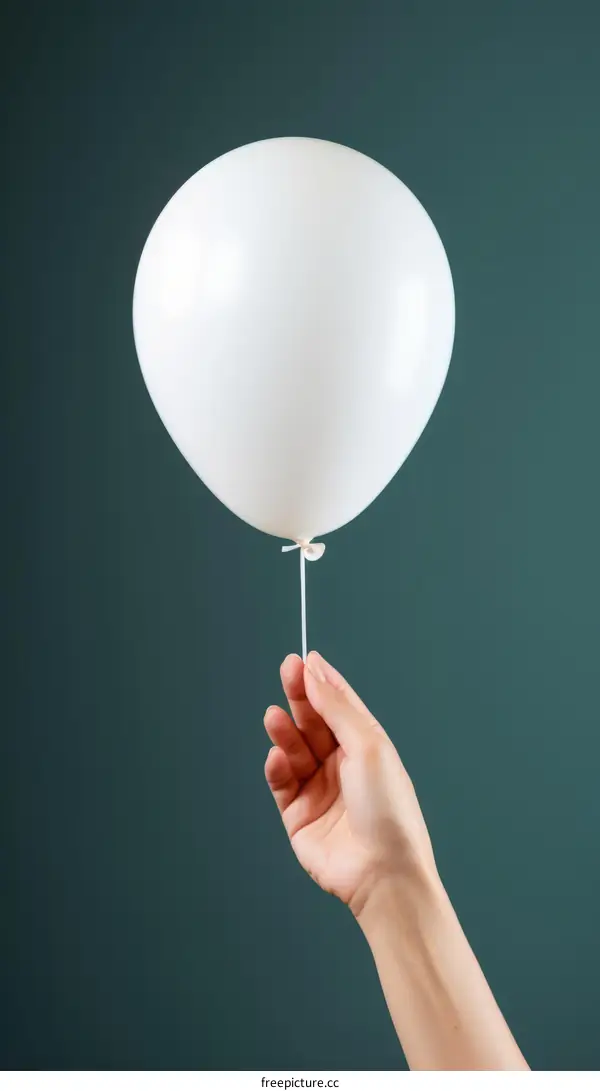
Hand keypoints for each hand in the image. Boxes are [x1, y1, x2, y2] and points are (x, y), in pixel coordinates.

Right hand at [264, 650, 436, 917]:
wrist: (382, 873)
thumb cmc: (389, 810)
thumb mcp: (368, 746)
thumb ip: (337, 707)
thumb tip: (316, 671)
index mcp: (367, 747)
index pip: (340, 706)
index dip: (321, 682)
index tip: (303, 659)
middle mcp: (342, 766)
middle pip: (314, 723)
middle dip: (300, 698)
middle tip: (286, 672)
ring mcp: (320, 790)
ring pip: (294, 750)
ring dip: (284, 731)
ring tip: (275, 717)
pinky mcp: (299, 816)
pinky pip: (281, 782)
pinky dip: (277, 767)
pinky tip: (278, 757)